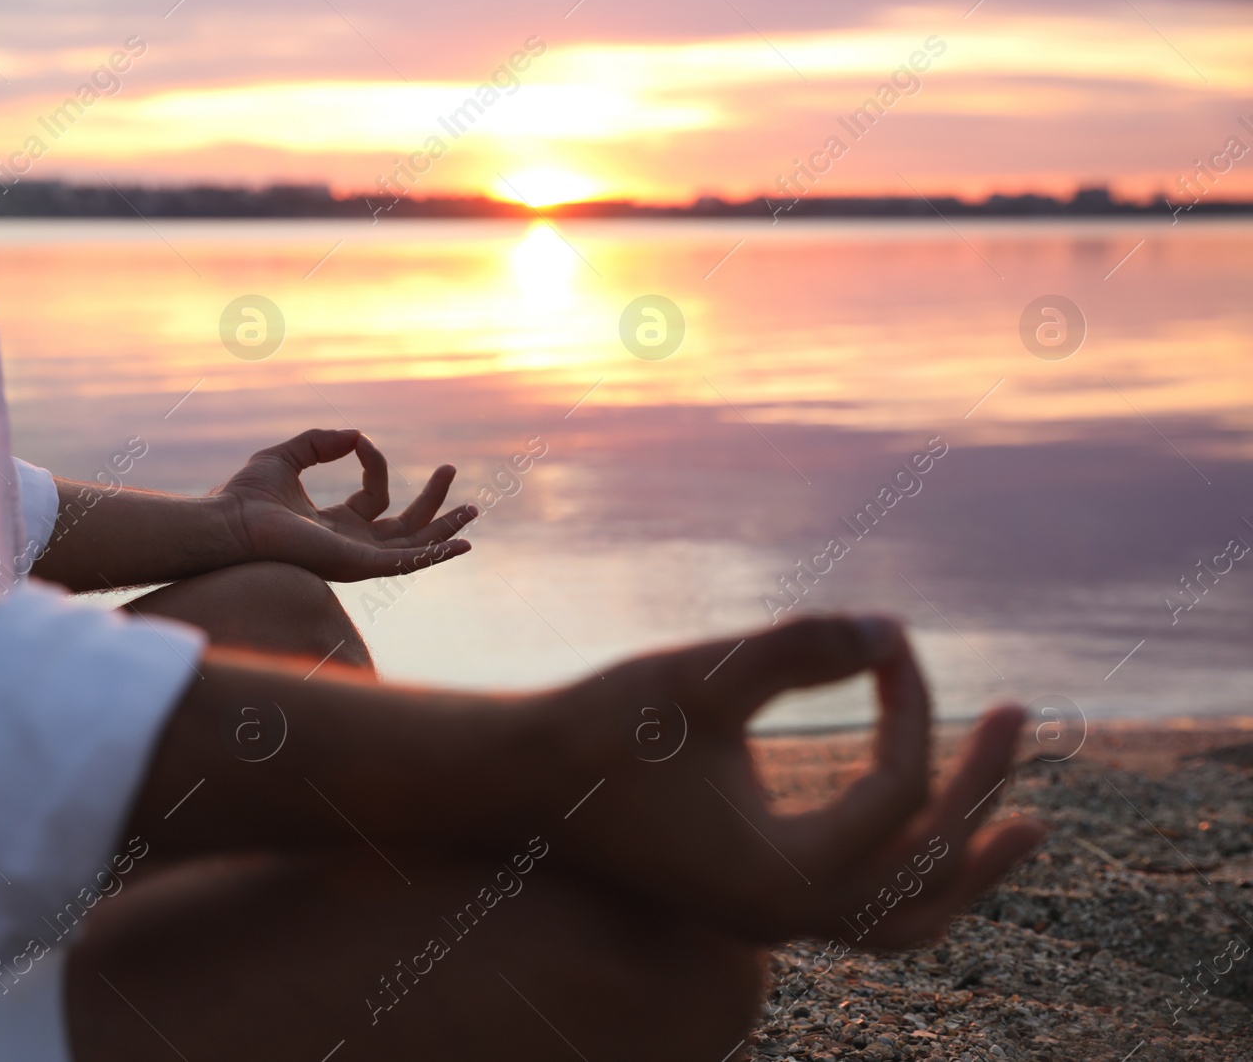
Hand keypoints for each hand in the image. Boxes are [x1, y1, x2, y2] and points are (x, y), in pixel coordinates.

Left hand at [216, 429, 477, 582]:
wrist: (228, 523)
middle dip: (432, 503)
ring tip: (472, 509)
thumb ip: (320, 443)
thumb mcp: (286, 457)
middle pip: (404, 526)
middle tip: (450, 471)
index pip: (375, 496)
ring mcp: (355, 558)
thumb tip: (356, 435)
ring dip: (443, 529)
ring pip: (412, 546)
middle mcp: (349, 545)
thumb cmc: (244, 498)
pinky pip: (405, 562)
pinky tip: (461, 545)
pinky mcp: (356, 565)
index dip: (374, 464)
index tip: (358, 441)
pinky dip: (434, 554)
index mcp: (334, 525)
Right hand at [553, 616, 1045, 946]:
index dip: (909, 707)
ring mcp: (767, 919)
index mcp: (777, 876)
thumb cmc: (606, 725)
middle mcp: (782, 916)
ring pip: (901, 919)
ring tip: (1025, 825)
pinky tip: (920, 823)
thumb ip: (800, 647)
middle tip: (1023, 718)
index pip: (894, 796)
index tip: (891, 642)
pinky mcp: (751, 899)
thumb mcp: (705, 674)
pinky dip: (908, 875)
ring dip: (966, 868)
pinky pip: (859, 909)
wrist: (524, 777)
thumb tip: (890, 630)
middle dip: (982, 793)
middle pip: (926, 876)